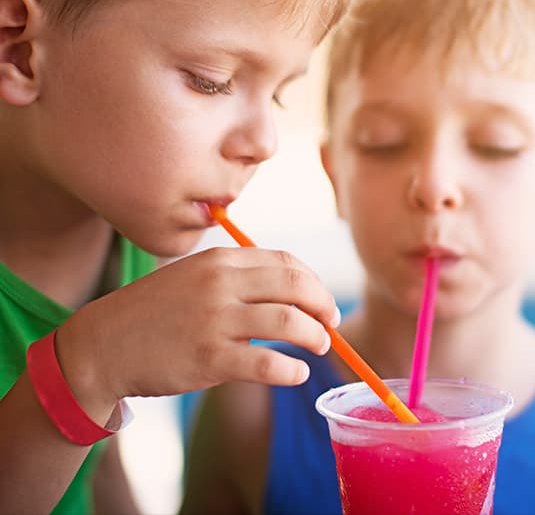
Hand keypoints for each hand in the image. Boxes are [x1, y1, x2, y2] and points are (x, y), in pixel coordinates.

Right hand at [56, 248, 338, 412]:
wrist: (101, 346)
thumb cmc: (155, 314)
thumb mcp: (193, 278)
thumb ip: (237, 278)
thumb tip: (296, 292)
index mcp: (219, 261)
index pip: (287, 263)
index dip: (315, 283)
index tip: (322, 302)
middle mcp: (219, 285)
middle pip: (297, 287)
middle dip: (324, 306)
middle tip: (331, 324)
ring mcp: (215, 321)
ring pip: (290, 323)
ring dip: (316, 337)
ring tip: (319, 347)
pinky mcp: (210, 358)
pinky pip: (269, 364)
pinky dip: (292, 371)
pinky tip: (296, 374)